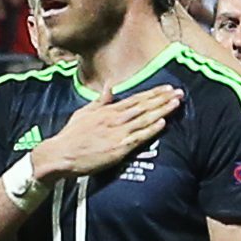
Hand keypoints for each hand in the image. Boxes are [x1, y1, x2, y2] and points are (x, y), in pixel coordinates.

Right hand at [30, 84, 178, 182]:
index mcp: (108, 110)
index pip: (136, 99)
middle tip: (180, 92)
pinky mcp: (118, 148)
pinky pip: (138, 137)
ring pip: (144, 119)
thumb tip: (109, 86)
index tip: (167, 88)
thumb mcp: (84, 112)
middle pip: (143, 106)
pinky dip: (151, 129)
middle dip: (163, 98)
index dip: (153, 93)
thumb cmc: (71, 135)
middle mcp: (115, 119)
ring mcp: (117, 133)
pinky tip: (163, 122)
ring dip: (162, 110)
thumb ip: (100, 100)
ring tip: (177, 103)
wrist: (61, 154)